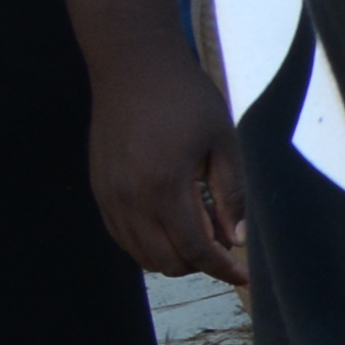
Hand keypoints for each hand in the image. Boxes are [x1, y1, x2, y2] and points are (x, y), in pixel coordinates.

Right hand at [90, 45, 247, 283]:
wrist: (132, 67)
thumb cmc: (186, 98)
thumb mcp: (223, 142)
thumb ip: (231, 195)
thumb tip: (238, 240)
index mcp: (164, 187)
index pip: (194, 250)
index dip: (222, 269)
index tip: (245, 277)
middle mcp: (129, 199)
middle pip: (166, 261)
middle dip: (200, 263)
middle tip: (226, 245)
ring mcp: (109, 197)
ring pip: (141, 255)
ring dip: (174, 255)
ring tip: (202, 230)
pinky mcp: (99, 190)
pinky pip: (122, 236)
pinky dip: (149, 243)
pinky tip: (173, 223)